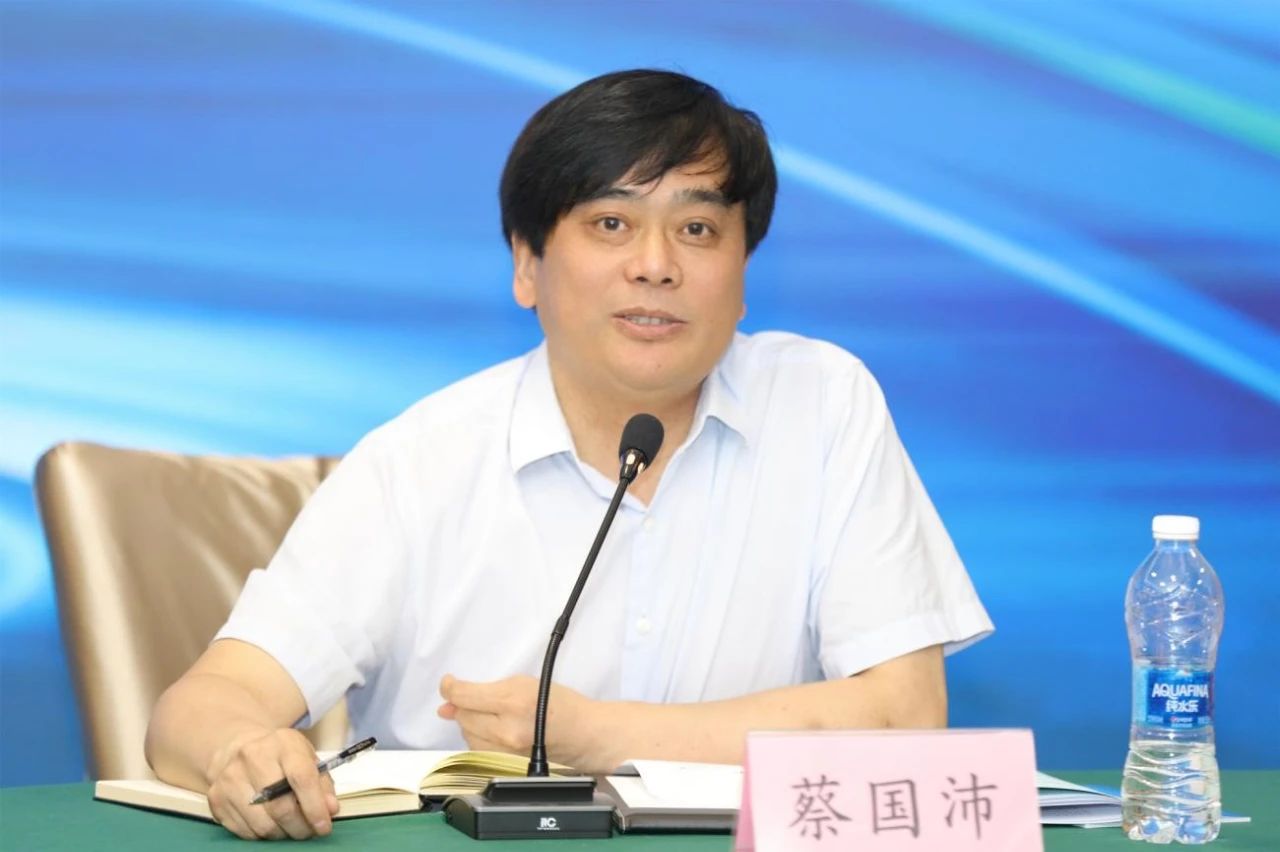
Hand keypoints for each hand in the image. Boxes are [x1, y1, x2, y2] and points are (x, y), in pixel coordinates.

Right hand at [203, 727, 338, 839]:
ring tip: (290, 828)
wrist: (237, 747)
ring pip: (262, 824)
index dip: (315, 807)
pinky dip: (262, 835)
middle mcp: (252, 757)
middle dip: (299, 827)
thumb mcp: (306, 758)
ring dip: (282, 834)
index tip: (324, 826)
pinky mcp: (216, 797)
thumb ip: (322, 783)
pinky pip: (245, 831)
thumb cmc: (280, 756)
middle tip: (309, 832)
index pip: (301, 778)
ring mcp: (230, 778)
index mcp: (282, 743)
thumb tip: (330, 809)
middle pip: (280, 806)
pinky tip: (270, 824)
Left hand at [437, 674, 607, 771]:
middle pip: (462, 716)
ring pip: (467, 735)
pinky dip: (481, 739)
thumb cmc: (561, 706)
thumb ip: (485, 690)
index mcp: (513, 702)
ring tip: (496, 716)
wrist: (582, 734)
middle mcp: (507, 730)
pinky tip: (497, 731)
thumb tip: (449, 701)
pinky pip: (479, 750)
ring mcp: (505, 752)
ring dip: (473, 723)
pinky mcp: (506, 765)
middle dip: (466, 705)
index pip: (463, 696)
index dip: (450, 688)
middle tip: (483, 700)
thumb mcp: (523, 683)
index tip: (449, 684)